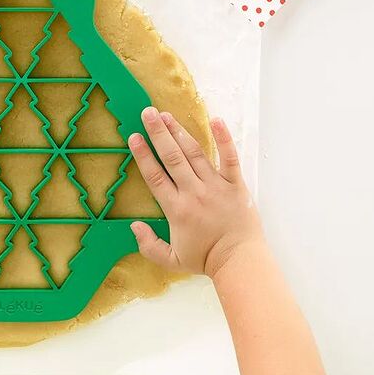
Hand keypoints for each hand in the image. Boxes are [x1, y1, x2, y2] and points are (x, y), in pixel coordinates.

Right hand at [128, 107, 262, 278]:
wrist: (240, 262)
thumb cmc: (206, 260)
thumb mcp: (171, 259)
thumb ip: (149, 245)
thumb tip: (134, 225)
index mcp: (176, 209)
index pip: (155, 176)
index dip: (143, 155)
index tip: (134, 137)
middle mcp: (194, 193)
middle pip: (172, 157)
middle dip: (158, 133)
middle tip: (147, 113)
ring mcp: (215, 186)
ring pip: (194, 153)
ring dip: (179, 132)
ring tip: (167, 115)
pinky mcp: (235, 184)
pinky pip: (230, 158)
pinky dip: (224, 139)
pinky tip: (216, 120)